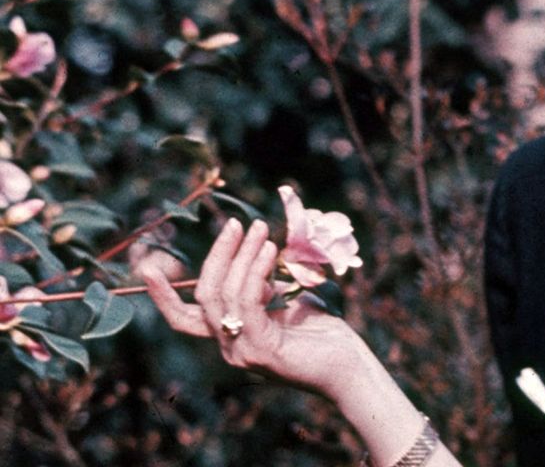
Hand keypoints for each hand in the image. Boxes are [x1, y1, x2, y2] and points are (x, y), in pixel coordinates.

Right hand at [141, 217, 363, 399]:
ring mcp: (242, 351)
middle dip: (218, 255)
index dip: (164, 296)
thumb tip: (256, 254)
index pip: (185, 319)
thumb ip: (265, 285)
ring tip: (261, 230)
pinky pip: (247, 301)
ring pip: (224, 294)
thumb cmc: (323, 335)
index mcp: (230, 337)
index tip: (147, 269)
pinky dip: (255, 271)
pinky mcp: (260, 348)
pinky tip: (270, 251)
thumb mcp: (287, 302)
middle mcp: (229, 347)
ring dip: (241, 256)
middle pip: (204, 295)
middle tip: (236, 225)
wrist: (349, 367)